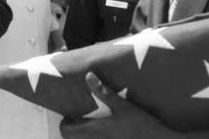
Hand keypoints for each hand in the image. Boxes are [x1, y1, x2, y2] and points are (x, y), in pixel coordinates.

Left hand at [60, 72, 183, 138]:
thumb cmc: (143, 124)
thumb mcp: (124, 106)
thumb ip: (104, 92)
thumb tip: (88, 75)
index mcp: (96, 131)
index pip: (66, 131)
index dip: (65, 122)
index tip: (72, 113)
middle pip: (72, 138)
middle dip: (73, 129)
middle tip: (81, 117)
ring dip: (84, 135)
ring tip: (91, 123)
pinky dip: (95, 138)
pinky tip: (106, 131)